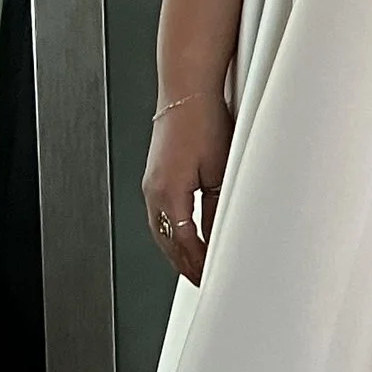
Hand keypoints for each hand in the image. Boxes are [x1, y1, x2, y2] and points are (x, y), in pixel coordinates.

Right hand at [143, 92, 231, 282]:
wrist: (187, 92)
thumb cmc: (203, 122)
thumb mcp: (219, 172)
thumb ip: (216, 208)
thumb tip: (219, 234)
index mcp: (168, 194)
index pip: (183, 243)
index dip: (197, 264)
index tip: (209, 277)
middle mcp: (154, 192)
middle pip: (167, 242)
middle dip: (184, 264)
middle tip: (201, 280)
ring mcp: (152, 184)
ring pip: (162, 230)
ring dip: (177, 250)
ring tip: (193, 265)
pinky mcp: (156, 176)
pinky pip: (161, 214)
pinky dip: (173, 231)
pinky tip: (184, 235)